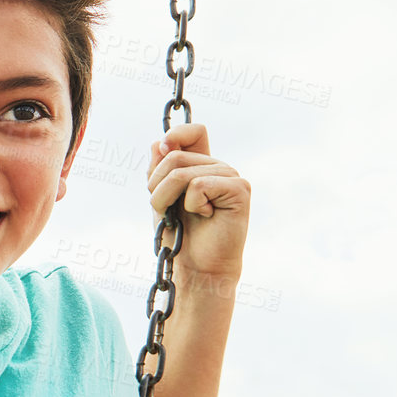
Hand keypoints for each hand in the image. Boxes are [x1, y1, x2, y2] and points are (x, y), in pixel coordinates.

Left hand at [146, 122, 250, 281]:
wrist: (195, 266)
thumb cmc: (178, 234)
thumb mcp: (160, 197)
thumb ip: (159, 169)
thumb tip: (161, 142)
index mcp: (201, 164)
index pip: (194, 131)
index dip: (175, 134)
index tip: (162, 149)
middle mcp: (218, 166)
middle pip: (174, 156)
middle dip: (156, 187)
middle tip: (167, 209)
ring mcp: (231, 176)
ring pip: (181, 172)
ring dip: (167, 200)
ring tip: (184, 216)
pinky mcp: (239, 190)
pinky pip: (199, 185)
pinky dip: (191, 205)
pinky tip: (206, 215)